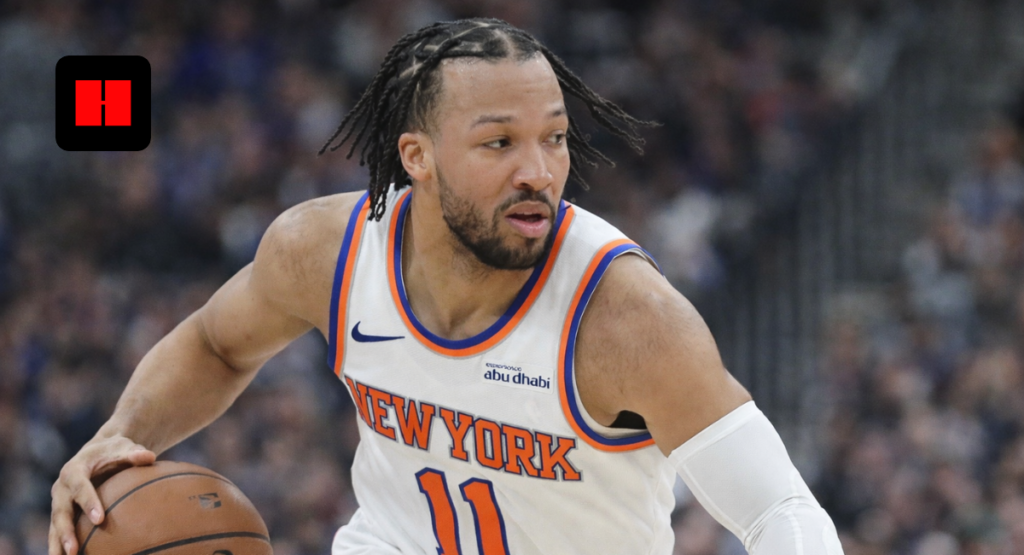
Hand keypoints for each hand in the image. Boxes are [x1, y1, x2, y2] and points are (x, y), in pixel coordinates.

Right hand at [49, 435, 155, 554]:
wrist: (98, 452)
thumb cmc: (114, 451)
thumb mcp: (124, 447)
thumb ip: (134, 453)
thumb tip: (149, 457)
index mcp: (74, 469)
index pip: (80, 487)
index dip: (88, 503)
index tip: (99, 519)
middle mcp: (61, 487)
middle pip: (61, 511)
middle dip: (66, 531)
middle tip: (73, 550)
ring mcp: (59, 502)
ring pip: (55, 525)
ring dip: (58, 544)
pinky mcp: (63, 512)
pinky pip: (58, 531)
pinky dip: (60, 546)